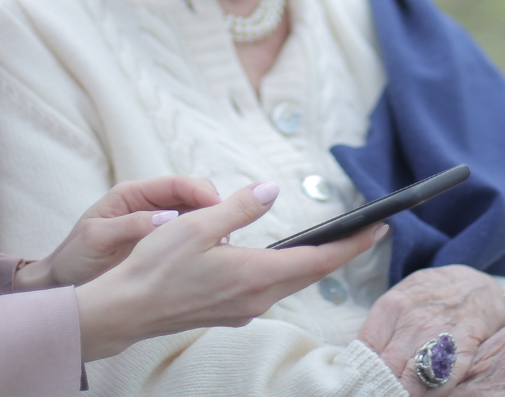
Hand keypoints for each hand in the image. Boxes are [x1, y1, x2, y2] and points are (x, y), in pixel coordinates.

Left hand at [13, 176, 222, 291]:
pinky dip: (203, 243)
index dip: (201, 192)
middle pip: (192, 196)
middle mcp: (148, 205)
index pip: (176, 184)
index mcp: (131, 195)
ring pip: (195, 217)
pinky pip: (188, 238)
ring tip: (224, 246)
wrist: (63, 284)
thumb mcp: (97, 239)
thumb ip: (129, 225)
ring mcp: (156, 224)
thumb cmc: (75, 259)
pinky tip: (212, 258)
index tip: (220, 208)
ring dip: (211, 227)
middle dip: (213, 209)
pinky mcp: (160, 245)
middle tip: (227, 231)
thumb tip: (166, 218)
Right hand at [75, 181, 385, 360]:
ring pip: (290, 283)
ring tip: (332, 243)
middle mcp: (256, 297)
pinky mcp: (229, 312)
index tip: (379, 229)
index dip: (352, 244)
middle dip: (341, 252)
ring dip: (313, 263)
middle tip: (367, 232)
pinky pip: (269, 289)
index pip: (318, 260)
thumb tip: (270, 190)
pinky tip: (280, 261)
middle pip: (311, 274)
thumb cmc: (156, 267)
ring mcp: (243, 309)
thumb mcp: (197, 224)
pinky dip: (286, 272)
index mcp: (255, 274)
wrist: (125, 311)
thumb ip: (238, 208)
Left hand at [358, 265, 504, 393]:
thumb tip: (356, 359)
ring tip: (396, 395)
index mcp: (392, 307)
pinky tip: (423, 396)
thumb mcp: (399, 298)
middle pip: (387, 367)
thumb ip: (379, 327)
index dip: (361, 371)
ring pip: (413, 377)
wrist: (473, 284)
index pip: (366, 349)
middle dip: (379, 385)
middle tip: (376, 392)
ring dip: (403, 392)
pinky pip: (445, 378)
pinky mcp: (464, 347)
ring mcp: (440, 334)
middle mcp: (414, 321)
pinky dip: (432, 393)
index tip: (359, 383)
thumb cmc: (427, 296)